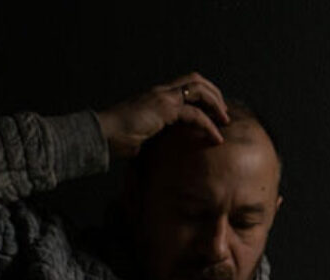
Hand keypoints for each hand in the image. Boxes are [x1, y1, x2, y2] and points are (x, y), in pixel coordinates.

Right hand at [95, 72, 230, 159]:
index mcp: (155, 95)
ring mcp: (162, 97)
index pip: (186, 84)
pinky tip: (216, 137)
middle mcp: (160, 92)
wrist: (103, 136)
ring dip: (217, 104)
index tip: (215, 111)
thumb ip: (157, 135)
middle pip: (196, 79)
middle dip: (215, 93)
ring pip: (200, 90)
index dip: (204, 93)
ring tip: (226, 121)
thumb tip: (166, 149)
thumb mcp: (143, 135)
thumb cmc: (117, 139)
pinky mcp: (165, 109)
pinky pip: (195, 113)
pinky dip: (209, 125)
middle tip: (224, 113)